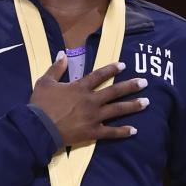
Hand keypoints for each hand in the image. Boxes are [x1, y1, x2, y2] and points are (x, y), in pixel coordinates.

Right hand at [29, 51, 149, 145]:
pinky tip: (134, 130)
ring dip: (133, 105)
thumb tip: (62, 53)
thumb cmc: (40, 105)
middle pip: (114, 91)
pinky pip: (111, 132)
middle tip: (144, 82)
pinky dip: (123, 131)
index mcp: (80, 87)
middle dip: (131, 86)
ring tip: (146, 102)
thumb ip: (56, 68)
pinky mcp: (92, 132)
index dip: (112, 69)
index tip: (123, 65)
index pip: (99, 75)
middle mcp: (90, 100)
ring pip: (117, 110)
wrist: (38, 128)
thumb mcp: (45, 82)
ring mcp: (93, 117)